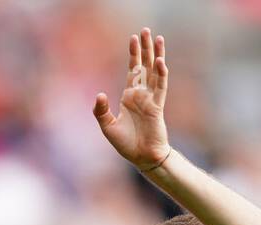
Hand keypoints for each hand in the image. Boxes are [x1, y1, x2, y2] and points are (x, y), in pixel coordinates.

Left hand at [93, 28, 170, 172]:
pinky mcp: (157, 106)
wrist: (142, 158)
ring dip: (156, 55)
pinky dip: (161, 74)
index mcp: (130, 96)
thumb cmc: (127, 144)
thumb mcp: (108, 127)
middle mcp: (141, 94)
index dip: (133, 54)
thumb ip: (101, 111)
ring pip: (155, 72)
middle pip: (145, 66)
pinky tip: (160, 61)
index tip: (133, 38)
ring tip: (158, 38)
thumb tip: (99, 94)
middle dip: (145, 48)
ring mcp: (151, 99)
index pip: (132, 70)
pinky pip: (160, 87)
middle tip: (146, 30)